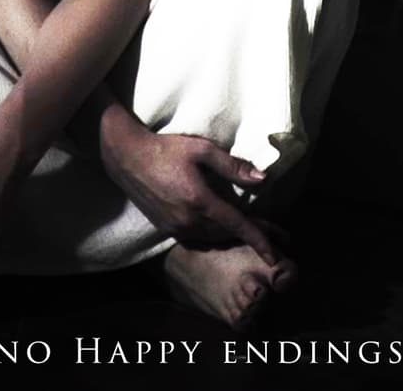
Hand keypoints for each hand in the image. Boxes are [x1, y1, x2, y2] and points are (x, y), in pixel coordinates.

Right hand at [102, 121, 277, 264]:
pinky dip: (210, 234)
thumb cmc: (164, 148)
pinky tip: (213, 223)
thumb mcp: (201, 149)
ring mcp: (175, 226)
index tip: (275, 254)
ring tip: (241, 227)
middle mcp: (188, 220)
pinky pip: (195, 237)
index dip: (259, 240)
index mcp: (200, 201)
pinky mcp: (165, 227)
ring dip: (227, 235)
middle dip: (246, 236)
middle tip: (265, 233)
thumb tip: (261, 179)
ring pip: (210, 239)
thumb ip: (232, 165)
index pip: (237, 225)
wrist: (126, 155)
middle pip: (226, 235)